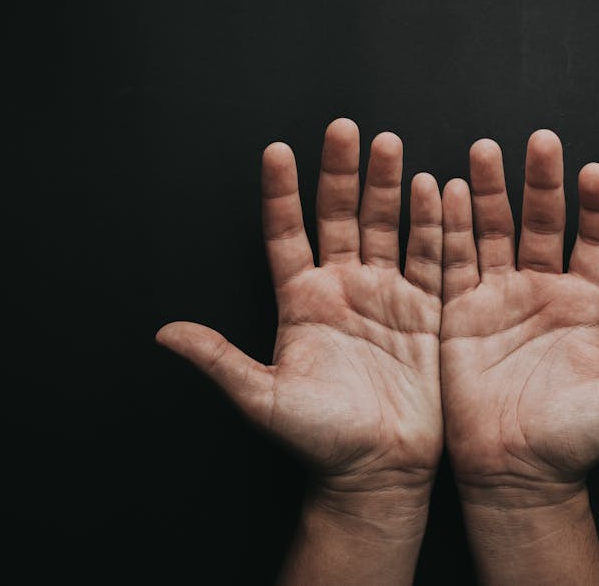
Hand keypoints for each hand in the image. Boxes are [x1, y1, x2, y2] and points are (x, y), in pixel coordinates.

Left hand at [156, 118, 443, 504]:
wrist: (378, 470)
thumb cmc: (319, 440)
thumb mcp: (264, 400)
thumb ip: (221, 361)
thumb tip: (164, 334)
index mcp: (301, 301)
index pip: (287, 234)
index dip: (281, 193)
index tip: (277, 151)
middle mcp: (342, 289)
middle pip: (340, 217)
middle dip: (342, 173)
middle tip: (346, 128)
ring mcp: (385, 296)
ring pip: (385, 227)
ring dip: (387, 186)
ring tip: (388, 146)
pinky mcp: (424, 311)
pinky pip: (429, 259)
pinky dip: (432, 225)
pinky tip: (434, 189)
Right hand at [440, 130, 598, 506]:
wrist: (515, 472)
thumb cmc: (572, 441)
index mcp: (583, 305)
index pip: (594, 241)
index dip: (596, 206)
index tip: (594, 172)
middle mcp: (540, 292)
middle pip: (542, 223)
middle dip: (540, 183)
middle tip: (539, 141)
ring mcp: (498, 299)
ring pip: (493, 233)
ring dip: (490, 193)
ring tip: (485, 151)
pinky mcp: (459, 314)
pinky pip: (453, 262)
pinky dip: (449, 228)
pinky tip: (447, 192)